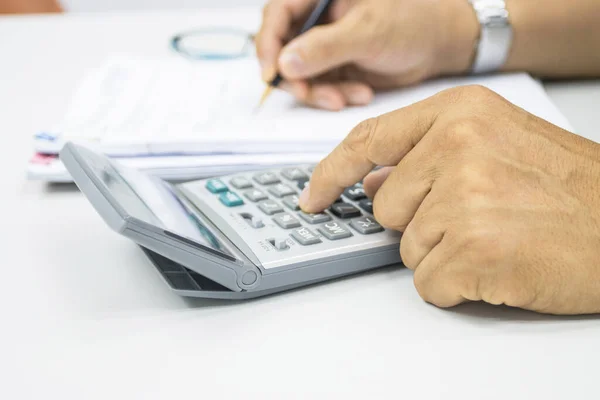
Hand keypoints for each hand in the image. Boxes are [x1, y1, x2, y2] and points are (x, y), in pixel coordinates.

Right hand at [255, 0, 478, 110]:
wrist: (438, 44)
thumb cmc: (413, 20)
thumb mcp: (368, 31)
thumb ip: (325, 47)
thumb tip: (285, 62)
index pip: (277, 15)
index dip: (268, 45)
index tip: (273, 74)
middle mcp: (317, 19)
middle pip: (283, 49)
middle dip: (298, 78)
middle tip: (312, 94)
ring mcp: (324, 45)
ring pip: (301, 74)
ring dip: (321, 91)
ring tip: (350, 95)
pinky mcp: (334, 67)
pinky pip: (320, 87)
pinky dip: (337, 95)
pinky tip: (361, 93)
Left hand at [299, 85, 599, 314]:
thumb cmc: (569, 188)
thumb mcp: (497, 142)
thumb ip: (427, 154)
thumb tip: (373, 181)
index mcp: (460, 113)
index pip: (367, 140)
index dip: (331, 172)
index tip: (313, 196)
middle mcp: (457, 146)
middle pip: (386, 208)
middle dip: (421, 223)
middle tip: (479, 217)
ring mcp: (464, 197)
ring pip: (407, 249)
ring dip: (444, 254)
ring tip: (497, 238)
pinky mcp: (473, 248)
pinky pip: (429, 282)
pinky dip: (458, 285)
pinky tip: (499, 265)